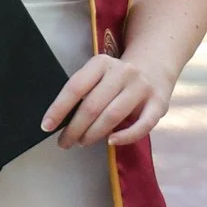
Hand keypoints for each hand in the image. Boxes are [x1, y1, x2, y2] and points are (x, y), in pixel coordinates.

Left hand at [43, 49, 171, 148]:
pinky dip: (125, 136)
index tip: (46, 126)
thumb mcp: (99, 75)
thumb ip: (85, 92)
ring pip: (112, 115)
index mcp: (102, 63)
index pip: (75, 87)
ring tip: (82, 142)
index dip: (59, 108)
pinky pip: (142, 125)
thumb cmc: (117, 78)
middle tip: (64, 142)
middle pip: (92, 105)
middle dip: (74, 128)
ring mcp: (142, 87)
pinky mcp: (159, 104)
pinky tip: (111, 142)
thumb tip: (62, 121)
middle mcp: (123, 72)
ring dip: (93, 133)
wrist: (155, 67)